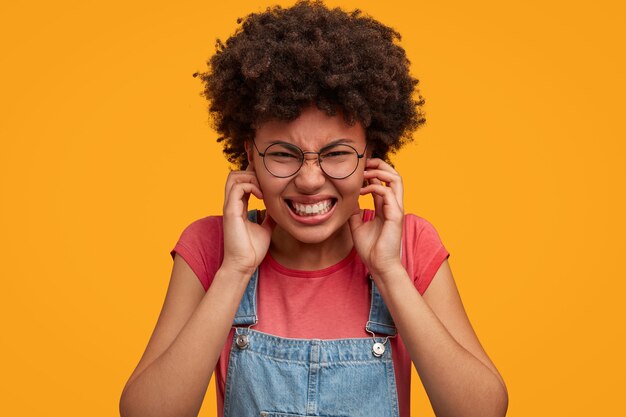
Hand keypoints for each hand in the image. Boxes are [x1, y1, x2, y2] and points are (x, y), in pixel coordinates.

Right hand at [221, 164, 273, 275]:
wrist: (244, 264)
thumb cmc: (252, 250)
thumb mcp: (265, 228)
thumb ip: (268, 217)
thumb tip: (278, 211)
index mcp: (238, 207)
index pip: (241, 183)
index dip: (253, 177)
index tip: (268, 182)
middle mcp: (232, 204)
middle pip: (234, 175)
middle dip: (251, 173)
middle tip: (266, 184)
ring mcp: (230, 207)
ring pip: (233, 177)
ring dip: (251, 178)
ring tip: (263, 190)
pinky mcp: (231, 211)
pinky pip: (238, 188)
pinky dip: (251, 186)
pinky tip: (262, 196)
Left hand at [349, 158, 403, 277]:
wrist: (379, 265)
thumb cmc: (371, 249)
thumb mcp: (357, 225)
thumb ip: (354, 212)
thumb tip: (346, 201)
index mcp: (386, 207)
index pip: (383, 182)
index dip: (373, 171)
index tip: (359, 167)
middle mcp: (393, 205)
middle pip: (394, 175)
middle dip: (380, 164)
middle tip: (364, 162)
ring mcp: (396, 209)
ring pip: (396, 179)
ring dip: (380, 171)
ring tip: (365, 171)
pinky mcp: (396, 215)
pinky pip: (387, 192)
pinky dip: (374, 187)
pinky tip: (362, 190)